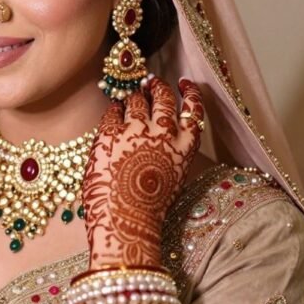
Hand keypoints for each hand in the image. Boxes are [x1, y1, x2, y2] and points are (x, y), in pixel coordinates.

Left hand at [82, 77, 203, 268]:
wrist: (126, 221)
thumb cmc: (147, 211)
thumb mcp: (171, 182)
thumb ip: (169, 157)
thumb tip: (160, 142)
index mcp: (183, 150)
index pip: (193, 113)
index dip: (191, 96)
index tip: (187, 84)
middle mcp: (162, 135)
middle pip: (164, 100)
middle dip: (159, 88)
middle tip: (152, 82)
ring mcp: (135, 131)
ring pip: (137, 102)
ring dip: (134, 97)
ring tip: (131, 95)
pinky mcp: (110, 133)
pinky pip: (112, 112)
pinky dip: (113, 110)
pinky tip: (112, 110)